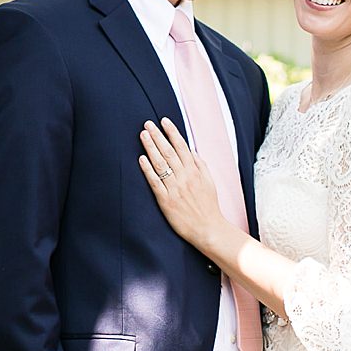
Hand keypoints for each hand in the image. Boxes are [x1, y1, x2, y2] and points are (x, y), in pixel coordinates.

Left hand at [139, 118, 226, 253]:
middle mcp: (185, 177)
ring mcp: (174, 188)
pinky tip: (141, 158)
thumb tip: (190, 150)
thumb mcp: (209, 181)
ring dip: (151, 147)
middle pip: (169, 151)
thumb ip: (200, 164)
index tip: (164, 121)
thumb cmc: (209, 206)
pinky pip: (155, 182)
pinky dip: (148, 169)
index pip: (182, 146)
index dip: (172, 132)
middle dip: (158, 135)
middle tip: (148, 124)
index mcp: (195, 171)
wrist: (208, 229)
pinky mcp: (166, 201)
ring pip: (160, 163)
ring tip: (143, 135)